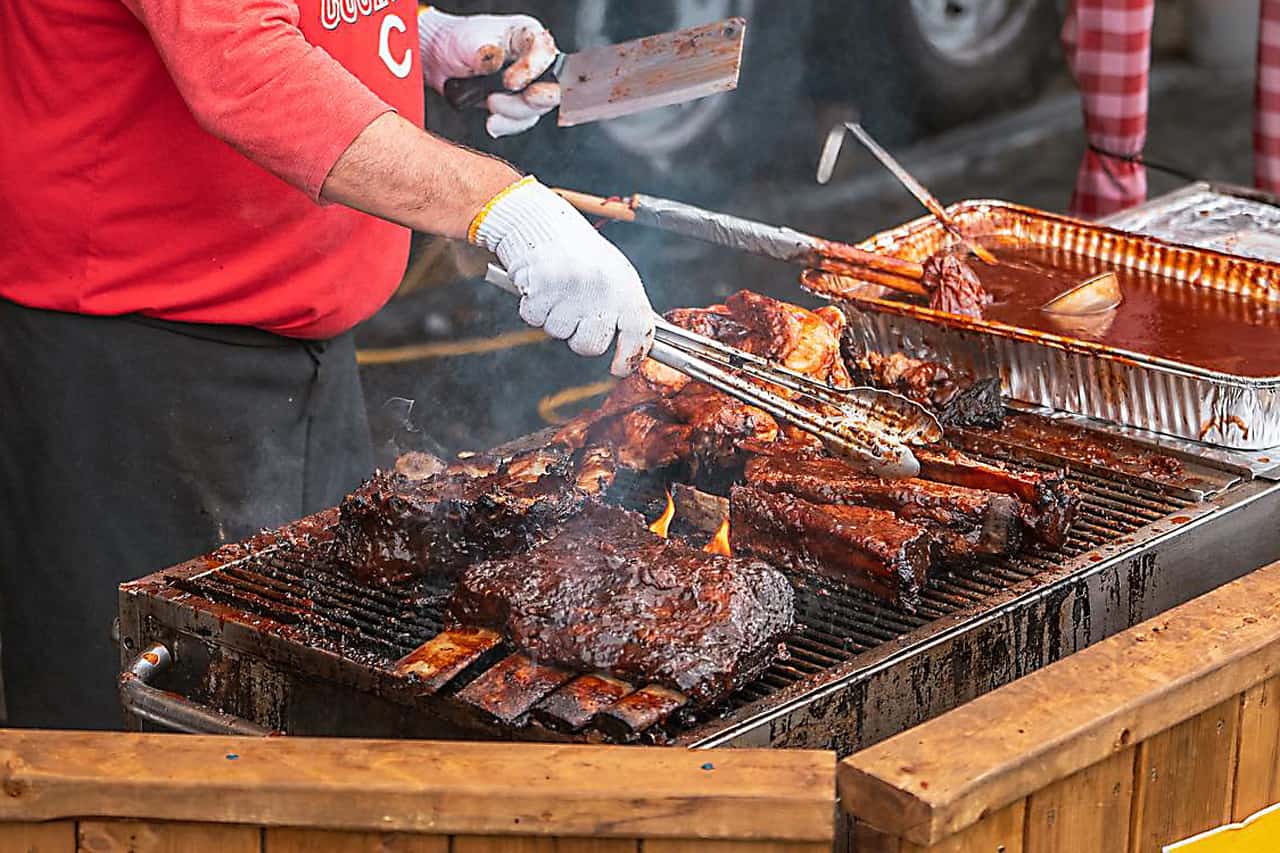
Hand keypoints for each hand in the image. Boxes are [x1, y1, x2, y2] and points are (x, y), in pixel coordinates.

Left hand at [418, 7, 560, 137]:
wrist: (440, 60)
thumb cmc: (456, 41)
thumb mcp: (467, 41)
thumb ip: (484, 52)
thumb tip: (494, 59)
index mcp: (527, 35)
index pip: (546, 54)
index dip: (532, 71)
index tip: (509, 82)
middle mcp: (534, 60)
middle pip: (551, 87)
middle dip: (529, 102)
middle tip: (501, 102)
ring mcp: (528, 84)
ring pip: (537, 109)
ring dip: (513, 115)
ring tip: (489, 106)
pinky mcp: (518, 104)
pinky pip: (523, 121)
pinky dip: (508, 125)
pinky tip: (492, 123)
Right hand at [470, 178, 654, 375]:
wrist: (538, 221)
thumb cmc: (577, 250)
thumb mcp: (612, 272)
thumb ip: (623, 306)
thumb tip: (634, 345)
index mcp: (624, 284)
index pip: (638, 332)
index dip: (630, 357)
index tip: (620, 367)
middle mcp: (601, 288)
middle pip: (591, 345)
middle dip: (580, 336)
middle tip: (575, 311)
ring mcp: (571, 290)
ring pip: (560, 333)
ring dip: (554, 318)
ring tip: (557, 290)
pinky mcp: (542, 289)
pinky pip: (535, 319)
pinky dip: (532, 308)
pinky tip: (539, 286)